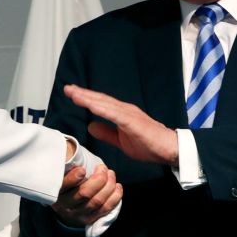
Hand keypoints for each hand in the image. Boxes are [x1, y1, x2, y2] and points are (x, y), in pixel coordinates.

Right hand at [52, 164, 121, 227]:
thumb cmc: (68, 183)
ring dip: (109, 186)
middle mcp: (65, 206)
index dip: (74, 178)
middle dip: (99, 179)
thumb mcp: (63, 174)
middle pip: (85, 193)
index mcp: (57, 192)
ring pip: (97, 201)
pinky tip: (117, 187)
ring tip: (111, 174)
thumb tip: (73, 149)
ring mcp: (78, 214)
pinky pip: (105, 209)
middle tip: (103, 168)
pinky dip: (115, 197)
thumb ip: (68, 164)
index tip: (83, 169)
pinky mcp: (89, 219)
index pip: (64, 186)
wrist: (66, 207)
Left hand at [64, 84, 179, 165]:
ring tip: (74, 93)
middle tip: (67, 88)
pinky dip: (101, 109)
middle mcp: (125, 110)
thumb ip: (106, 133)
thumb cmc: (150, 145)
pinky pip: (115, 114)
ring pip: (105, 104)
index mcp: (122, 114)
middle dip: (82, 94)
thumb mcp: (121, 141)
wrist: (170, 149)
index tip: (72, 93)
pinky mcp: (134, 122)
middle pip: (100, 100)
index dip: (85, 98)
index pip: (100, 104)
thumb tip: (91, 126)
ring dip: (88, 98)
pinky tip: (90, 106)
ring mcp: (130, 114)